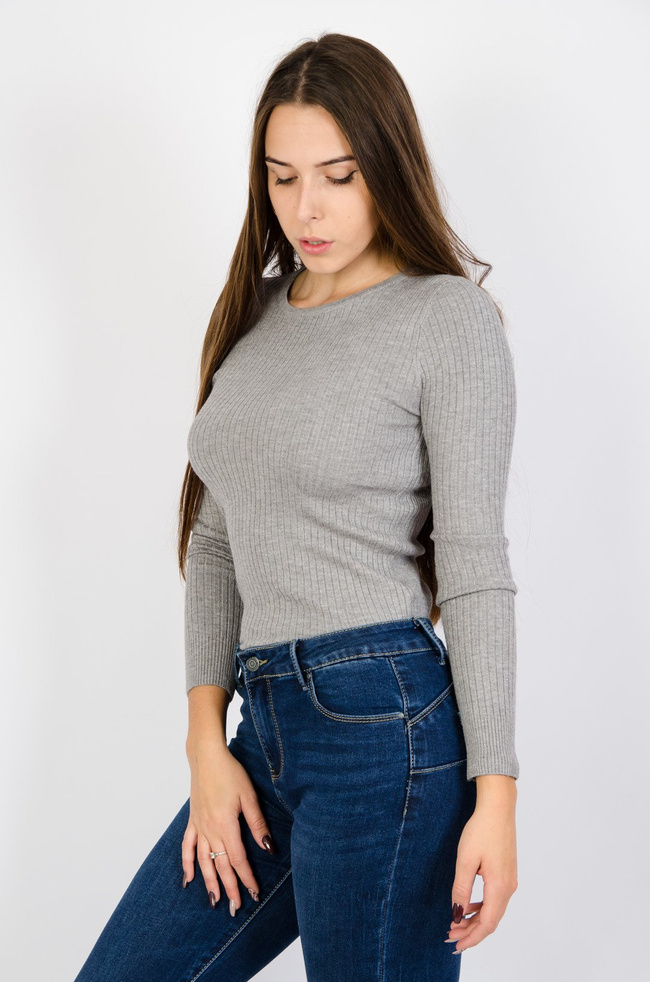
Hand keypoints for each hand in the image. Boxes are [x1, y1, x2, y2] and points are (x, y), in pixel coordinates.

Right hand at [182, 743, 274, 912]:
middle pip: (220, 865)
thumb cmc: (230, 773)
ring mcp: (198, 826)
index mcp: (225, 825)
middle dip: (229, 888)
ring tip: (215, 902)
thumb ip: (257, 824)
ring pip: (203, 861)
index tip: (254, 893)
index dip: (246, 878)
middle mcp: (209, 830)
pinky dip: (187, 865)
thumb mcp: (249, 796)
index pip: (237, 859)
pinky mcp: (192, 821)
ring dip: (209, 883)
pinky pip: (187, 847)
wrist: (206, 757)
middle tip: (236, 908)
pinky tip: (189, 880)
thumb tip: (268, 848)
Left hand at [447, 793, 517, 952]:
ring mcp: (510, 881)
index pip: (486, 923)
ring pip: (493, 911)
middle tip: (450, 937)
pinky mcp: (507, 873)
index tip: (455, 945)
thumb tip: (457, 913)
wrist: (498, 808)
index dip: (471, 937)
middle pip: (491, 921)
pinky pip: (495, 899)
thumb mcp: (466, 860)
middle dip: (471, 932)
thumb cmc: (481, 830)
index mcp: (499, 887)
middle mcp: (509, 888)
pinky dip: (482, 908)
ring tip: (456, 924)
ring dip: (476, 920)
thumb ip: (461, 888)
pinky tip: (469, 906)